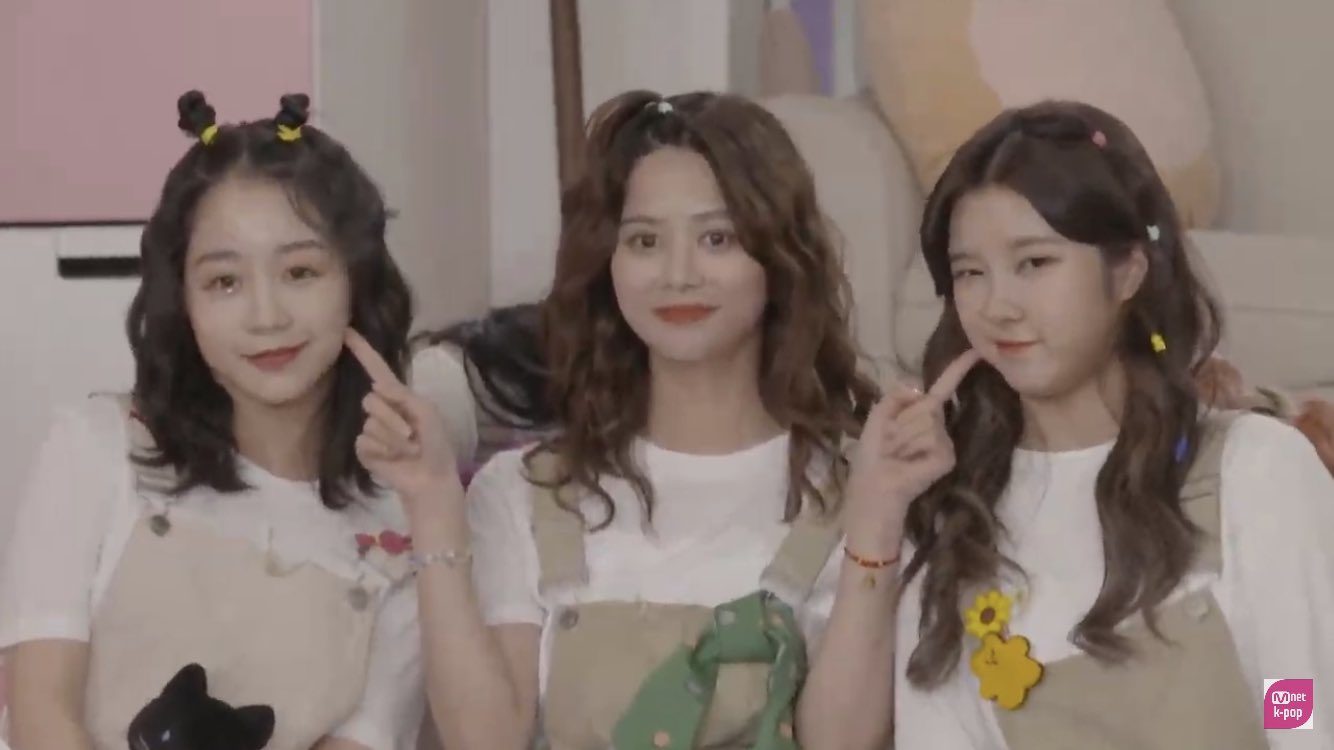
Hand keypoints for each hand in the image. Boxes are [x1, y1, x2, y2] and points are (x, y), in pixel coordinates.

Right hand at [345, 329, 459, 504]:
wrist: (432, 477)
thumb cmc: (436, 444)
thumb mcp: (427, 413)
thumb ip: (403, 396)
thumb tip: (375, 385)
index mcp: (398, 397)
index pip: (377, 370)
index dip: (363, 351)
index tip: (346, 330)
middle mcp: (381, 409)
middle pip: (370, 400)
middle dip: (392, 418)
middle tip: (412, 434)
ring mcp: (370, 430)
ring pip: (369, 424)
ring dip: (393, 439)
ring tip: (409, 449)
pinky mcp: (363, 450)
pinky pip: (364, 442)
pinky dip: (383, 451)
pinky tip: (393, 459)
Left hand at [843, 350, 980, 549]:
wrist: (874, 487)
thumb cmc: (873, 455)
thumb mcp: (878, 417)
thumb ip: (895, 395)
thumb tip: (920, 388)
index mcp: (922, 414)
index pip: (943, 388)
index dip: (957, 370)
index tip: (975, 352)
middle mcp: (938, 426)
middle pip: (927, 403)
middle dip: (902, 420)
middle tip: (891, 443)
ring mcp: (945, 442)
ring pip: (926, 420)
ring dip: (903, 436)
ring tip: (897, 454)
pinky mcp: (947, 457)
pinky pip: (931, 437)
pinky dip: (913, 448)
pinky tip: (909, 463)